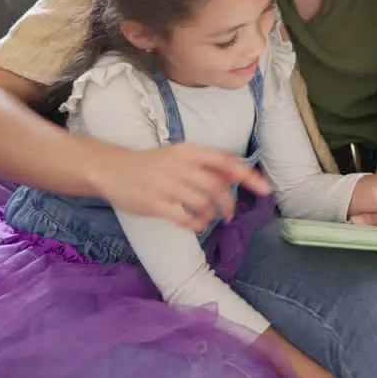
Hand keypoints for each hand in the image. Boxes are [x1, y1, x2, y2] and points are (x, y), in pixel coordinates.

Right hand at [93, 143, 271, 232]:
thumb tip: (236, 176)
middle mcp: (179, 166)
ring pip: (203, 203)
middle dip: (229, 203)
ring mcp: (166, 185)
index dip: (248, 175)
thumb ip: (206, 166)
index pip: (225, 161)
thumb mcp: (179, 157)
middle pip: (217, 186)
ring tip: (208, 218)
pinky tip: (197, 226)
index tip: (265, 189)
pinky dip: (197, 224)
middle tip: (230, 215)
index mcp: (188, 151)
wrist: (111, 169)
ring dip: (211, 215)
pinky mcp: (154, 203)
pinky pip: (185, 218)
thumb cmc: (151, 164)